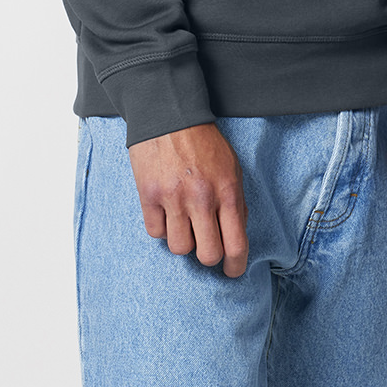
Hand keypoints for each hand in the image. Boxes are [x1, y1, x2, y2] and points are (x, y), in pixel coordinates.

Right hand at [128, 122, 248, 277]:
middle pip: (207, 255)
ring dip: (183, 239)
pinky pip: (156, 233)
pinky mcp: (149, 196)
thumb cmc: (204, 143)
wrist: (170, 116)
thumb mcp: (231, 167)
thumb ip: (236, 201)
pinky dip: (162, 227)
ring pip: (179, 248)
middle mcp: (202, 197)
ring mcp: (174, 198)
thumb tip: (236, 235)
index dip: (236, 265)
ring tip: (184, 220)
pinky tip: (166, 210)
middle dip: (209, 256)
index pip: (236, 243)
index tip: (233, 271)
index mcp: (228, 190)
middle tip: (207, 246)